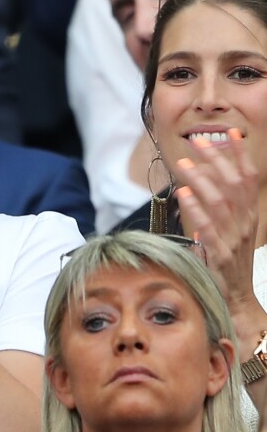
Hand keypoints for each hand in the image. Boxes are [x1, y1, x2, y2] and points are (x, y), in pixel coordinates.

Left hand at [174, 129, 257, 315]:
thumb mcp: (230, 233)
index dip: (240, 155)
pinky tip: (183, 195)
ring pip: (220, 201)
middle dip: (217, 159)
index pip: (249, 178)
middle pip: (234, 183)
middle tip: (197, 142)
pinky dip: (195, 209)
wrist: (237, 298)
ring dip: (201, 180)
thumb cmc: (229, 264)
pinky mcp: (219, 253)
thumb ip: (218, 213)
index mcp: (249, 216)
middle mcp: (244, 223)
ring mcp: (233, 238)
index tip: (230, 133)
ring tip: (185, 164)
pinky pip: (207, 226)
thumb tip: (196, 189)